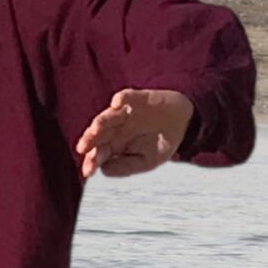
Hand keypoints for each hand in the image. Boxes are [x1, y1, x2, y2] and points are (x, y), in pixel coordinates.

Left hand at [75, 89, 195, 178]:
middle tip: (83, 148)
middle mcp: (115, 127)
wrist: (185, 123)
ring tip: (95, 129)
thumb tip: (104, 170)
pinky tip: (116, 103)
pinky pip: (127, 96)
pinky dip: (122, 98)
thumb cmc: (161, 142)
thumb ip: (125, 166)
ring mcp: (125, 112)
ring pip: (108, 116)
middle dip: (90, 141)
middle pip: (98, 134)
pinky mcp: (138, 98)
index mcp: (114, 143)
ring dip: (101, 122)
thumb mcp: (147, 161)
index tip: (88, 171)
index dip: (92, 161)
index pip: (98, 152)